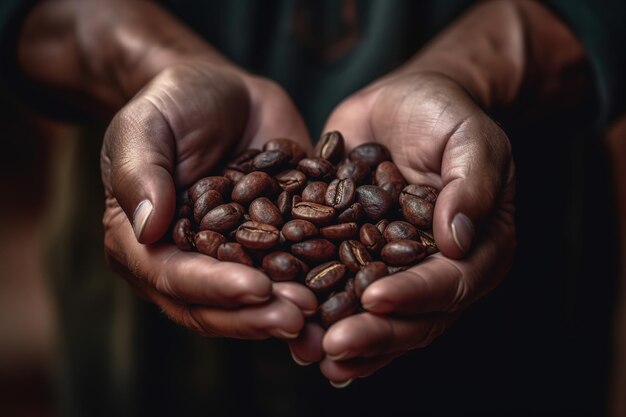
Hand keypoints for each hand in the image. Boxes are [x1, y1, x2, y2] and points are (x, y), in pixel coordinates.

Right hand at [101, 60, 319, 338]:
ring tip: (321, 315)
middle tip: (298, 317)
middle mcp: (188, 262)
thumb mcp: (146, 126)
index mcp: (145, 243)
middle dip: (257, 314)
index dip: (213, 287)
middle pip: (216, 304)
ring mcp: (234, 258)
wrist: (225, 92)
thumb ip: (141, 173)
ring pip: (256, 298)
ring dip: (288, 309)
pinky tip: (345, 293)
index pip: (174, 277)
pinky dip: (316, 284)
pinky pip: (292, 269)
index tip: (254, 289)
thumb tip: (147, 228)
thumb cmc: (174, 103)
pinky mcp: (274, 245)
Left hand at [289, 72, 515, 383]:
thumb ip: (471, 184)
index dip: (414, 295)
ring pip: (375, 317)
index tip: (375, 299)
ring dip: (345, 340)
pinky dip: (319, 311)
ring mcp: (396, 269)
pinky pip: (340, 291)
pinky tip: (292, 328)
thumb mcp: (470, 138)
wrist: (405, 102)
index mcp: (477, 248)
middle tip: (333, 346)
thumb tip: (458, 240)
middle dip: (373, 334)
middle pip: (413, 317)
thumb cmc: (445, 115)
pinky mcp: (358, 258)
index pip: (450, 282)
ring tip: (308, 354)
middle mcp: (438, 270)